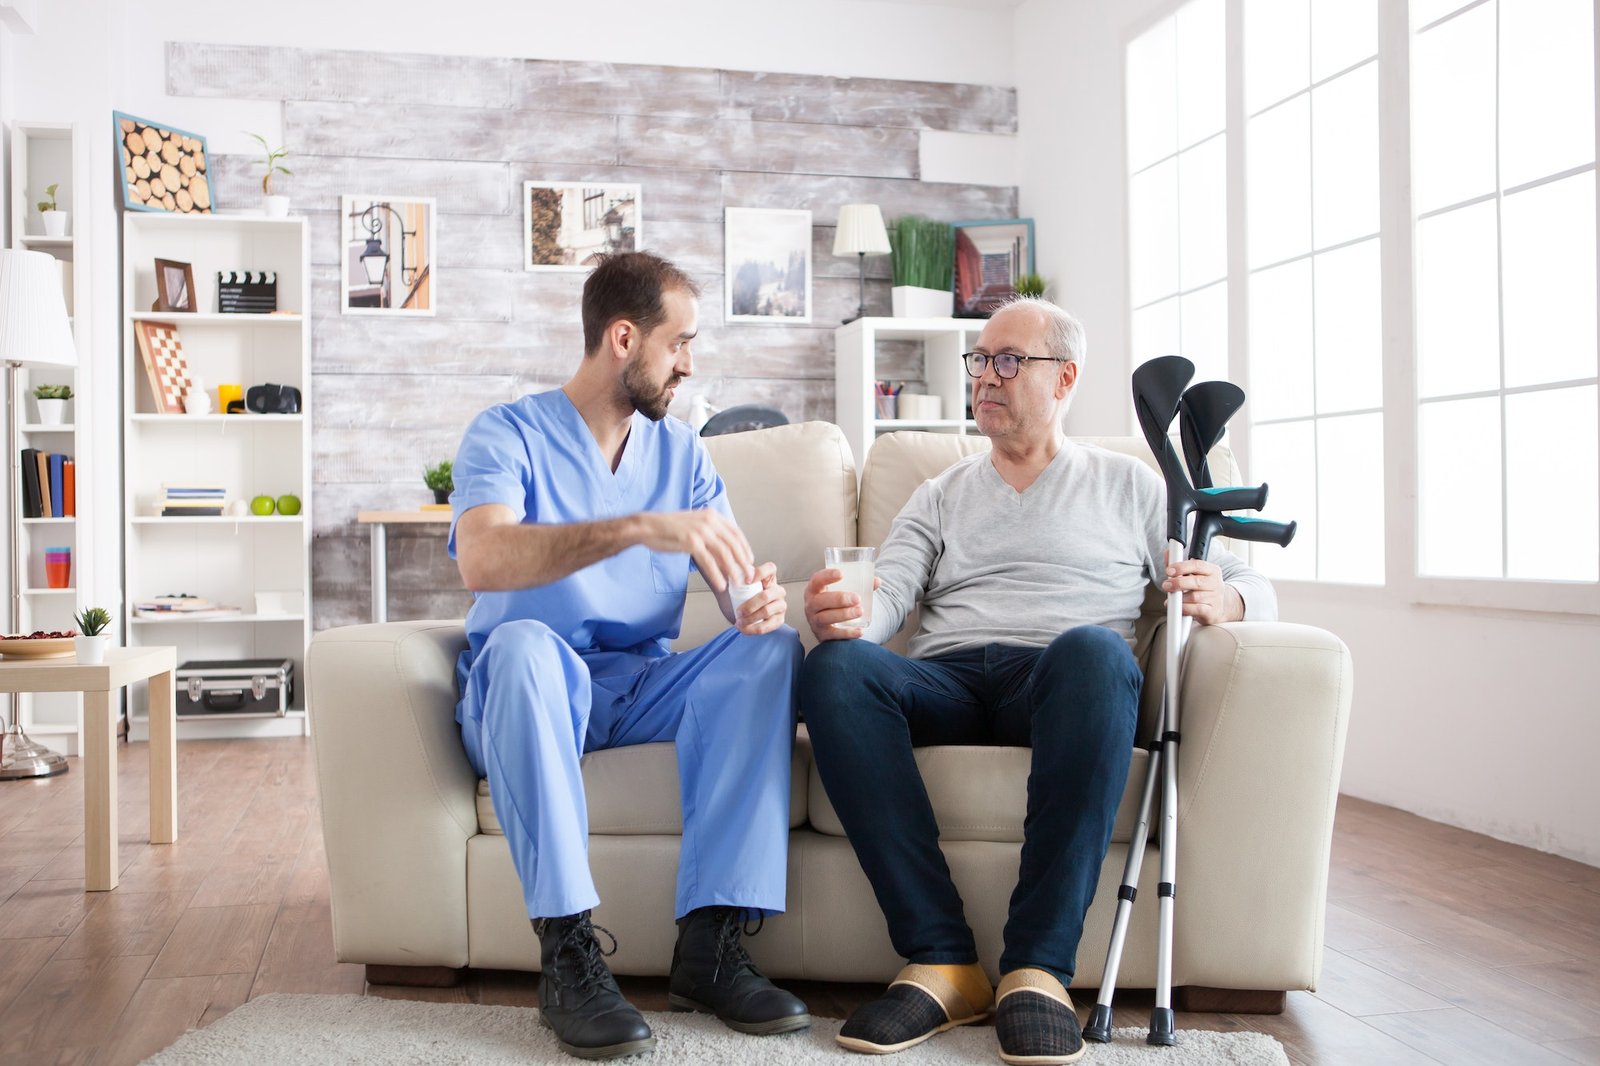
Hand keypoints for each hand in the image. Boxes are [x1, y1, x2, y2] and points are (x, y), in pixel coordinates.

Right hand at [638, 510, 752, 592]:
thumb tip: (723, 551)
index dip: (745, 548)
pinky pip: (709, 562)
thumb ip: (709, 533)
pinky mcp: (691, 542)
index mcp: (712, 516)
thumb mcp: (694, 524)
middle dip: (743, 562)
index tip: (750, 561)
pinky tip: (720, 584)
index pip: (736, 533)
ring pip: (724, 554)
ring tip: (737, 583)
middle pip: (734, 545)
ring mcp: (700, 531)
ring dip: (733, 571)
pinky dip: (717, 575)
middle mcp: (709, 521)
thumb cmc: (669, 528)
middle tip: (748, 576)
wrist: (648, 526)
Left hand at [732, 562, 786, 635]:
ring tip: (738, 622)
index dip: (759, 573)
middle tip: (737, 612)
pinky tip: (743, 629)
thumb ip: (731, 574)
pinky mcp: (779, 620)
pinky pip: (768, 626)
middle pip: (766, 595)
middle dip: (749, 606)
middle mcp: (777, 590)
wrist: (737, 615)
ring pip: (766, 611)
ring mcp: (780, 605)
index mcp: (768, 577)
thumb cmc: (736, 596)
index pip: (770, 569)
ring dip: (750, 619)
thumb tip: (728, 570)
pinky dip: (752, 629)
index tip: (745, 582)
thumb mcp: (733, 584)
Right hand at [803, 568, 879, 641]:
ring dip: (843, 614)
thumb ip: (860, 585)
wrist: (830, 625)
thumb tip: (877, 581)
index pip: (816, 580)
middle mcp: (811, 605)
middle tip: (857, 598)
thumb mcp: (844, 592)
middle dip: (839, 599)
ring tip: (860, 611)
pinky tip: (860, 631)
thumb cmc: (836, 603)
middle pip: (820, 601)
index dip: (827, 576)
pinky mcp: (822, 634)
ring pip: (825, 618)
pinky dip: (847, 633)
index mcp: (814, 590)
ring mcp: (815, 621)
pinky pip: (833, 634)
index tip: (841, 574)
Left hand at [1162, 559, 1243, 625]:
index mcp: (1212, 570)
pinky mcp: (1212, 612)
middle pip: (1196, 581)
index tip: (1169, 570)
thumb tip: (1168, 553)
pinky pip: (1197, 609)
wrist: (1219, 606)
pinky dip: (1185, 608)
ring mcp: (1216, 598)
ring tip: (1171, 598)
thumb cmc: (1203, 588)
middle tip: (1166, 585)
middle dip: (1178, 583)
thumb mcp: (1194, 575)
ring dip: (1179, 598)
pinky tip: (1178, 608)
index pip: (1197, 565)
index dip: (1182, 567)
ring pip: (1195, 597)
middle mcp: (1216, 583)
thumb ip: (1180, 566)